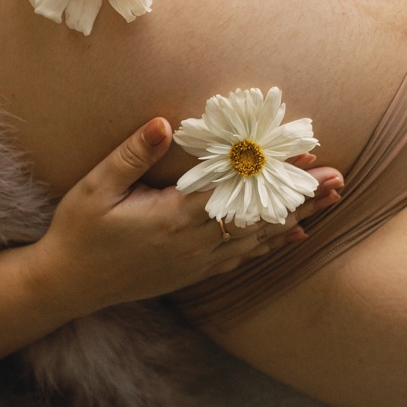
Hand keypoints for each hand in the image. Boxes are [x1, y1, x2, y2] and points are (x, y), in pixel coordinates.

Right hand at [29, 118, 343, 315]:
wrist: (68, 284)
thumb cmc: (79, 230)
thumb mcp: (96, 186)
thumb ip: (132, 155)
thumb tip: (166, 123)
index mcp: (173, 217)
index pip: (236, 190)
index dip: (273, 172)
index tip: (303, 156)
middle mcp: (193, 244)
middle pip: (259, 217)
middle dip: (300, 197)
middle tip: (338, 179)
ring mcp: (195, 262)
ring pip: (257, 239)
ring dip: (295, 219)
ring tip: (329, 202)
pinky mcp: (192, 273)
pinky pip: (242, 258)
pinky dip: (271, 244)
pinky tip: (292, 235)